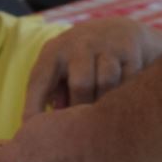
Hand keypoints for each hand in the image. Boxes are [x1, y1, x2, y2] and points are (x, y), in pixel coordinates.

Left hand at [25, 18, 155, 115]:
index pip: (39, 81)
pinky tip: (122, 98)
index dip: (34, 108)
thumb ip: (54, 93)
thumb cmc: (81, 61)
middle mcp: (79, 43)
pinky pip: (129, 80)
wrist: (120, 30)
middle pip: (81, 84)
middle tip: (82, 125)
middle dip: (82, 109)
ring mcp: (106, 43)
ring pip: (107, 82)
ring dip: (105, 101)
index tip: (31, 131)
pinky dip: (124, 94)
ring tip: (102, 113)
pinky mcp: (130, 48)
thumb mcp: (61, 69)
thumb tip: (52, 123)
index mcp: (54, 51)